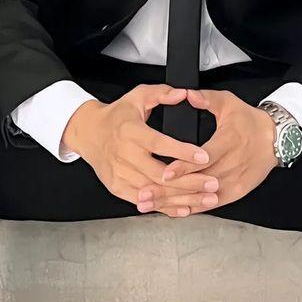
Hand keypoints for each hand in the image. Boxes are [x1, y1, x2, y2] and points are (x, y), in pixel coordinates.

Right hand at [62, 83, 217, 211]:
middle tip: (213, 183)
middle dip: (189, 181)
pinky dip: (165, 207)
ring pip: (154, 191)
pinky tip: (184, 208)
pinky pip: (144, 201)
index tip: (203, 156)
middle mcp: (124, 154)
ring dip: (182, 197)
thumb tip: (184, 94)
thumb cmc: (116, 116)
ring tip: (207, 198)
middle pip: (159, 173)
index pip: (159, 143)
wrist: (88, 133)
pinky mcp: (117, 187)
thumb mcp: (137, 96)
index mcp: (130, 131)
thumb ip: (162, 93)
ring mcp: (119, 173)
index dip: (182, 151)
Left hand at [135, 87, 278, 216]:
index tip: (165, 173)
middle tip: (146, 194)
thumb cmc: (249, 122)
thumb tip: (188, 94)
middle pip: (199, 181)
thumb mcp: (230, 103)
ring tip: (151, 204)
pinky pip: (211, 203)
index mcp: (229, 141)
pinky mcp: (236, 192)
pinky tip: (172, 210)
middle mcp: (232, 164)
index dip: (184, 166)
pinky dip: (192, 207)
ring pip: (203, 196)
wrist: (276, 140)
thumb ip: (207, 98)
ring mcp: (234, 181)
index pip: (205, 157)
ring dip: (176, 202)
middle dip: (171, 189)